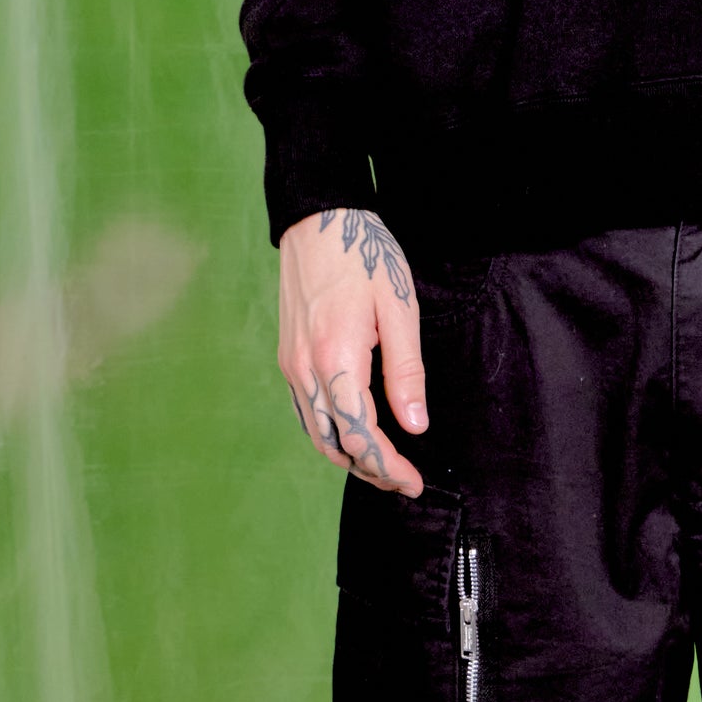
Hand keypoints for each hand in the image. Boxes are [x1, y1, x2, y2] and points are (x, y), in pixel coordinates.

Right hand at [278, 206, 428, 495]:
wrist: (319, 219)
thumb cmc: (364, 256)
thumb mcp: (400, 308)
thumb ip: (406, 370)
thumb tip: (414, 425)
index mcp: (337, 359)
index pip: (361, 436)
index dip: (388, 467)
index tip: (413, 482)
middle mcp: (305, 369)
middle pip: (334, 444)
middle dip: (369, 470)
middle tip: (403, 479)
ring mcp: (291, 364)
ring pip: (316, 432)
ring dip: (348, 455)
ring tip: (383, 462)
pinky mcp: (287, 356)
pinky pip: (306, 410)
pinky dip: (330, 432)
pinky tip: (353, 430)